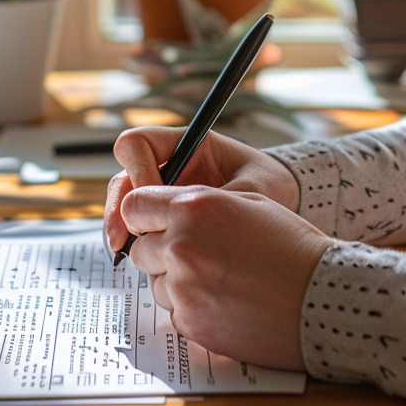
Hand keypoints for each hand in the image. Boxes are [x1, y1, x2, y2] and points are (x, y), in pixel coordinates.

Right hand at [103, 127, 299, 257]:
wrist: (286, 208)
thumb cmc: (273, 188)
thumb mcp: (251, 189)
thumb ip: (219, 199)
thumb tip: (182, 217)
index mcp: (188, 144)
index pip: (140, 144)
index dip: (139, 169)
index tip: (157, 199)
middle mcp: (169, 166)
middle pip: (124, 178)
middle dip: (119, 207)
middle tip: (122, 238)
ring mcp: (163, 192)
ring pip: (125, 204)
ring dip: (120, 227)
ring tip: (123, 253)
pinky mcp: (164, 218)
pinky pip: (138, 226)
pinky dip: (134, 242)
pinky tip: (139, 261)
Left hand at [117, 182, 331, 370]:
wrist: (322, 297)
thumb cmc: (292, 246)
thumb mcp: (248, 203)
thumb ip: (199, 204)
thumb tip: (162, 215)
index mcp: (193, 208)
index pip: (133, 205)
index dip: (141, 215)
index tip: (151, 224)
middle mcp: (180, 245)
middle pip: (140, 249)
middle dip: (160, 253)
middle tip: (198, 256)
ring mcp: (183, 288)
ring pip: (157, 284)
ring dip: (178, 283)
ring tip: (223, 280)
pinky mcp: (191, 323)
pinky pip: (176, 313)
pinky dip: (194, 309)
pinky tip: (228, 302)